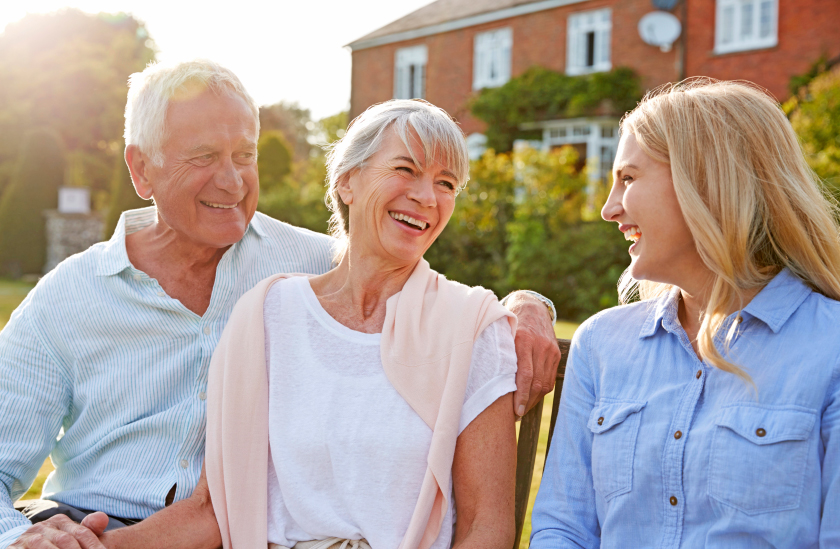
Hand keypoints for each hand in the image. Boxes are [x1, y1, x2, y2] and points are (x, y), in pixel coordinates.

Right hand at [10, 513, 107, 548]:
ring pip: (46, 546)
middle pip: (65, 540)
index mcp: (60, 521)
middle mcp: (43, 526)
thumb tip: (103, 518)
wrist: (24, 547)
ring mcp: (28, 537)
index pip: (82, 533)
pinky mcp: (14, 547)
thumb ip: (88, 530)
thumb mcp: (71, 537)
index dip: (93, 546)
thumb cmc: (53, 545)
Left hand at [504, 291, 561, 416]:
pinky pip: (549, 379)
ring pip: (544, 384)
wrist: (531, 307)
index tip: (514, 412)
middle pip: (536, 383)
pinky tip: (530, 398)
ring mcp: (550, 350)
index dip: (520, 396)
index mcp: (523, 340)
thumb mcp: (502, 335)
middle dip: (526, 403)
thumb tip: (488, 386)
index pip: (524, 375)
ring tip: (521, 409)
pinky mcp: (556, 354)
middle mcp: (539, 345)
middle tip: (515, 415)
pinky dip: (540, 392)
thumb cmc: (508, 325)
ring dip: (533, 400)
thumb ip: (500, 356)